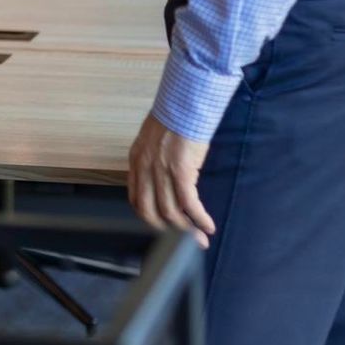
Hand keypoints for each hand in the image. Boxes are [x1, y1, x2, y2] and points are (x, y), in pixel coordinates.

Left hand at [126, 114, 215, 248]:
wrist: (185, 102)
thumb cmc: (174, 117)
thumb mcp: (152, 139)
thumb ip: (152, 160)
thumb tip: (162, 177)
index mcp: (136, 161)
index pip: (136, 199)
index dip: (149, 217)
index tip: (163, 226)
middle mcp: (145, 169)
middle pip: (151, 212)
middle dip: (168, 231)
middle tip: (182, 241)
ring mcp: (162, 171)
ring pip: (171, 212)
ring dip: (186, 230)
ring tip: (200, 239)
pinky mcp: (182, 171)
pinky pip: (189, 203)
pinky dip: (199, 218)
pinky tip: (208, 226)